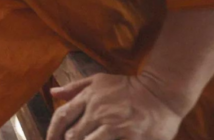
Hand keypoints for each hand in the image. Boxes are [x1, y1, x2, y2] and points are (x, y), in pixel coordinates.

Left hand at [47, 74, 183, 139]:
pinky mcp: (129, 137)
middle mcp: (98, 112)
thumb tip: (53, 93)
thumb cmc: (129, 88)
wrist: (161, 93)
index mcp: (89, 98)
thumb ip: (75, 88)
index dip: (52, 131)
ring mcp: (114, 125)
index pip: (62, 116)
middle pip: (72, 135)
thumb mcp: (100, 81)